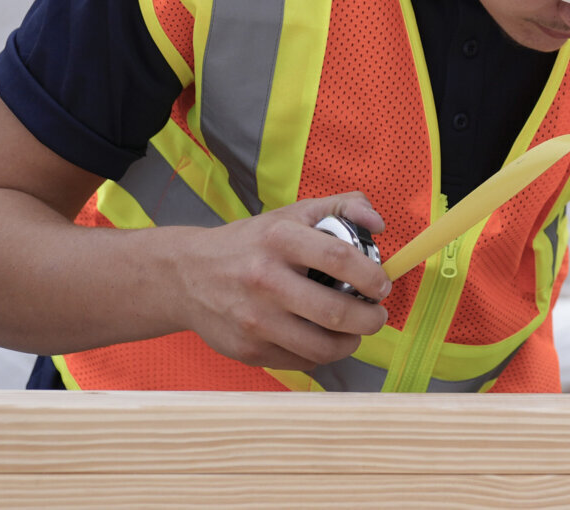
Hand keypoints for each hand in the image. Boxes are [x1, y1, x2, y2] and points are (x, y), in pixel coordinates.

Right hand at [172, 192, 391, 370]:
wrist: (188, 276)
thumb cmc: (252, 243)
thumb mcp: (293, 214)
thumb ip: (342, 207)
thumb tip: (379, 225)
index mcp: (280, 239)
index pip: (339, 258)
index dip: (371, 276)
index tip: (382, 285)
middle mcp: (265, 279)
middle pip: (334, 311)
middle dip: (369, 319)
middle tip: (377, 316)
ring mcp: (254, 319)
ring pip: (320, 347)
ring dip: (350, 343)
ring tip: (354, 332)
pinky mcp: (246, 349)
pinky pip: (299, 361)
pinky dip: (319, 355)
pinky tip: (320, 339)